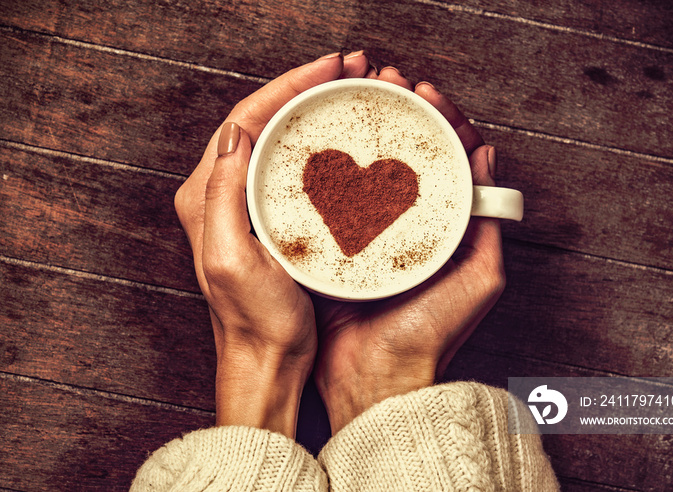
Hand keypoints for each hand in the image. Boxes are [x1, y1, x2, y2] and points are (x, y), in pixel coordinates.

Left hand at [174, 52, 374, 436]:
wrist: (266, 361)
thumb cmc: (256, 322)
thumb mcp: (232, 260)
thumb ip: (224, 194)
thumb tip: (237, 131)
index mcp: (205, 196)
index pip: (245, 119)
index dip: (288, 86)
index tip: (329, 68)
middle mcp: (219, 194)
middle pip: (260, 120)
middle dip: (303, 87)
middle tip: (349, 68)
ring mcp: (244, 205)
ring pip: (276, 138)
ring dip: (310, 108)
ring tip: (349, 89)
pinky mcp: (267, 220)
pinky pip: (288, 165)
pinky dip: (314, 142)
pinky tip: (341, 137)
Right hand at [313, 67, 505, 433]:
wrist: (375, 379)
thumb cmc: (428, 336)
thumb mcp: (480, 280)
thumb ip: (488, 224)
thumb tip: (488, 157)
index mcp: (445, 229)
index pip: (449, 160)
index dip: (442, 121)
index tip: (426, 94)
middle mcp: (409, 226)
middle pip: (407, 156)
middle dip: (402, 114)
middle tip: (388, 83)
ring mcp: (371, 233)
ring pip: (372, 169)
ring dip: (368, 131)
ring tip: (359, 97)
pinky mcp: (338, 245)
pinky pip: (338, 198)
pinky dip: (336, 167)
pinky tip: (328, 142)